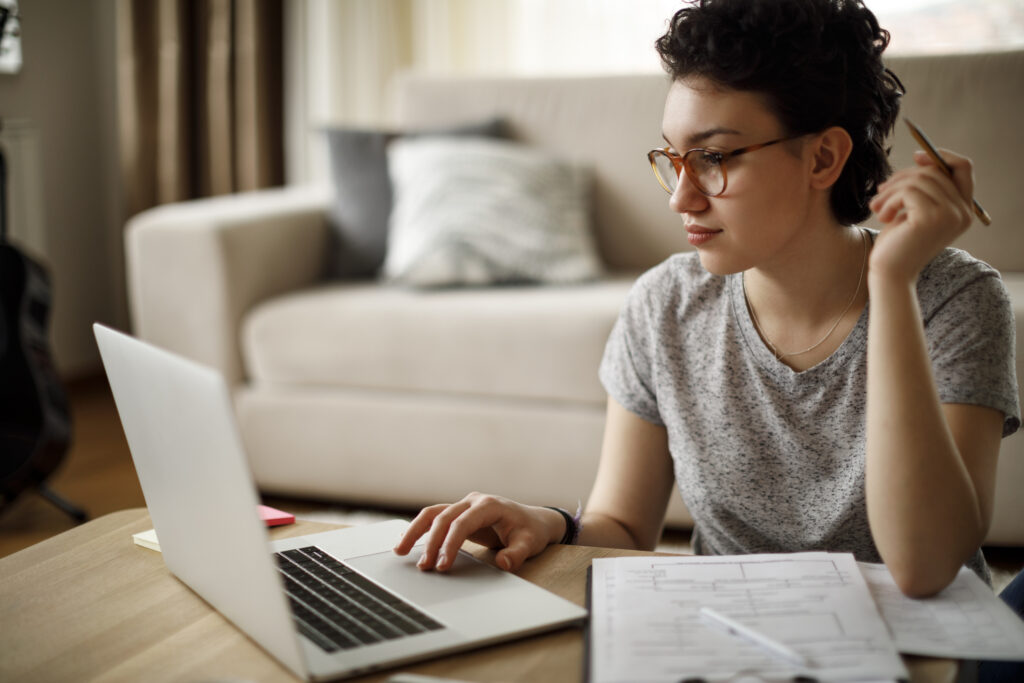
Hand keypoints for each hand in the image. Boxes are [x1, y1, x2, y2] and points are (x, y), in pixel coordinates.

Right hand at [393, 492, 564, 572]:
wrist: (534, 521)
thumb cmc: (531, 531)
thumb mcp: (529, 543)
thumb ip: (517, 554)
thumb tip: (504, 563)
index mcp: (488, 505)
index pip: (461, 523)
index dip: (449, 544)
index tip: (443, 565)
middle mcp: (472, 501)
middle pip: (442, 517)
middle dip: (430, 542)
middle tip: (424, 567)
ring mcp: (464, 506)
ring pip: (433, 514)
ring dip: (415, 531)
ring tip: (400, 551)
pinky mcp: (459, 514)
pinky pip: (435, 519)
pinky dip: (420, 529)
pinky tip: (407, 543)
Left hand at [868, 148, 975, 282]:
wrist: (890, 273)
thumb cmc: (898, 242)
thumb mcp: (914, 209)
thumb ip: (924, 187)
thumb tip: (922, 156)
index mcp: (963, 210)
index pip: (963, 168)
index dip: (940, 157)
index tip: (915, 157)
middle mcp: (962, 212)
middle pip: (935, 172)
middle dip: (902, 177)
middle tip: (881, 192)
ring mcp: (950, 215)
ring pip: (918, 180)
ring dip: (891, 190)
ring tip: (877, 207)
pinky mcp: (931, 218)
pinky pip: (907, 191)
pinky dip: (889, 200)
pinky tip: (882, 216)